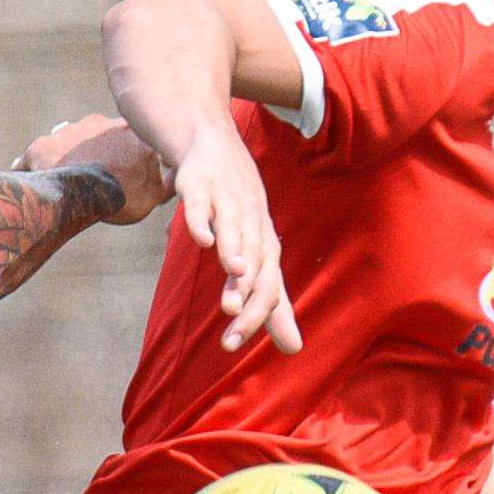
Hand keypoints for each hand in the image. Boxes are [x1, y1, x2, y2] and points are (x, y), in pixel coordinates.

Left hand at [18, 115, 169, 225]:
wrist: (88, 192)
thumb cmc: (124, 196)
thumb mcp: (152, 194)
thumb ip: (158, 183)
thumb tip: (164, 183)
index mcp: (129, 132)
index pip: (129, 139)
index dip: (126, 155)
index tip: (123, 169)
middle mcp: (99, 124)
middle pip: (98, 137)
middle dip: (96, 154)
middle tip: (92, 177)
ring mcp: (69, 131)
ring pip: (67, 143)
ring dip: (66, 159)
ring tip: (61, 182)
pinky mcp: (42, 146)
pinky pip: (33, 158)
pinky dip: (31, 168)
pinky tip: (27, 182)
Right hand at [170, 126, 300, 353]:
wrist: (213, 144)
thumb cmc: (238, 207)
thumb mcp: (257, 255)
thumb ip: (272, 301)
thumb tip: (294, 349)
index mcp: (265, 244)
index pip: (268, 285)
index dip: (256, 316)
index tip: (233, 346)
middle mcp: (251, 224)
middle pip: (255, 264)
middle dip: (246, 297)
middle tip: (230, 334)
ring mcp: (227, 202)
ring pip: (234, 231)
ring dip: (235, 253)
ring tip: (235, 278)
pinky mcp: (200, 186)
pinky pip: (201, 205)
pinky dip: (202, 222)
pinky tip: (202, 241)